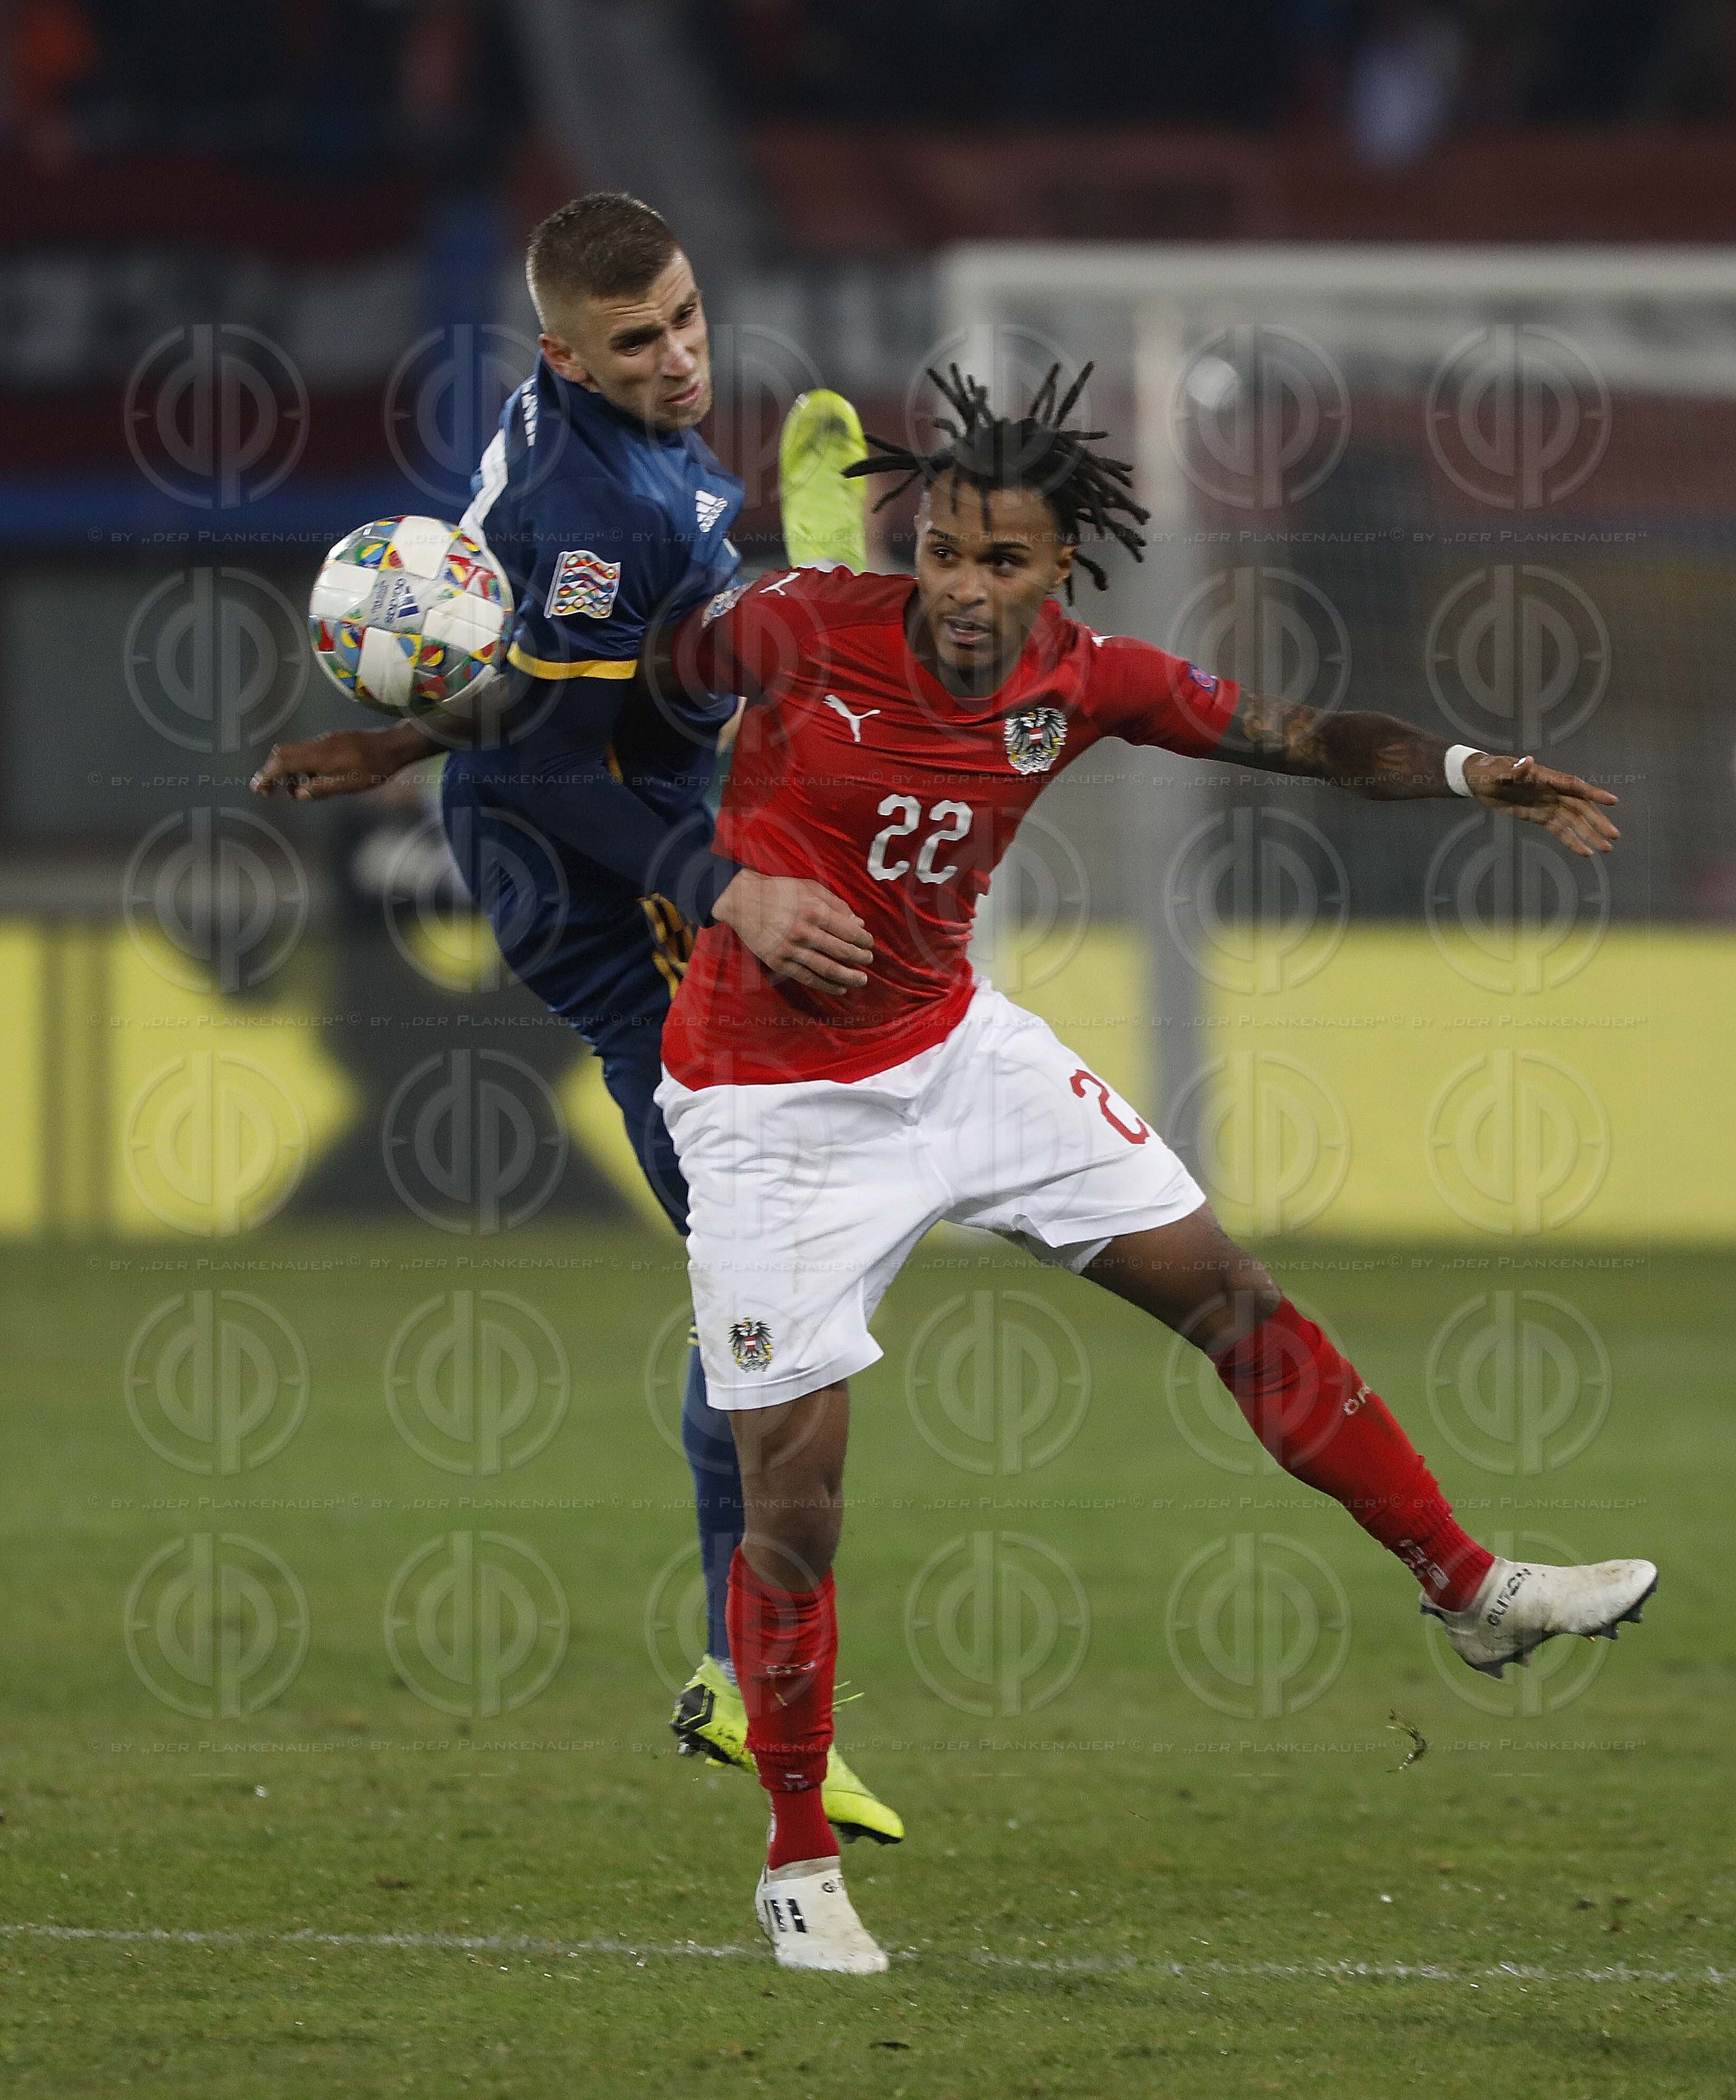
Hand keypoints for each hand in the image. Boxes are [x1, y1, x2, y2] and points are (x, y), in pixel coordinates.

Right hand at [250, 722, 434, 801]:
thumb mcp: (349, 785)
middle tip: (269, 790)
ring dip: (286, 769)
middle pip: (282, 753)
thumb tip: (297, 794)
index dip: (267, 775)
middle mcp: (317, 745)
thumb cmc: (375, 769)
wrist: (393, 745)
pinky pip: (307, 751)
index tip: (260, 789)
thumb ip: (320, 789)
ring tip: (293, 789)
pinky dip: (300, 765)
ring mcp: (324, 741)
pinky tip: (311, 779)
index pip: (282, 762)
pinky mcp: (332, 741)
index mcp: (319, 756)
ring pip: (294, 751)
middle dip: (271, 771)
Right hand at [713, 869, 872, 996]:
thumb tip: (859, 924)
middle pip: (842, 952)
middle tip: (868, 960)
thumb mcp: (810, 888)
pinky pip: (808, 978)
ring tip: (861, 980)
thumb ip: (837, 905)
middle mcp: (805, 932)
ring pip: (828, 969)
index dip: (864, 941)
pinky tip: (839, 988)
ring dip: (849, 977)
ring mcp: (791, 950)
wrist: (743, 900)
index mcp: (815, 911)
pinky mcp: (779, 963)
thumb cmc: (780, 891)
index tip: (869, 944)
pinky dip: (826, 986)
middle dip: (860, 958)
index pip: (849, 932)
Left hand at [1465, 752, 1619, 857]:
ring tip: (1606, 848)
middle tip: (1614, 835)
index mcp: (1547, 778)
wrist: (1479, 781)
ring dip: (1590, 834)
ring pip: (1574, 821)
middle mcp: (1553, 792)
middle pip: (1581, 807)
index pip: (1574, 786)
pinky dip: (1572, 841)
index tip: (1613, 801)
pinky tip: (1586, 852)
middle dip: (1598, 821)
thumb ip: (1515, 770)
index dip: (1594, 793)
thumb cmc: (1490, 771)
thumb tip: (1527, 761)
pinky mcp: (1541, 817)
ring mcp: (1548, 805)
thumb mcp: (1499, 771)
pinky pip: (1560, 830)